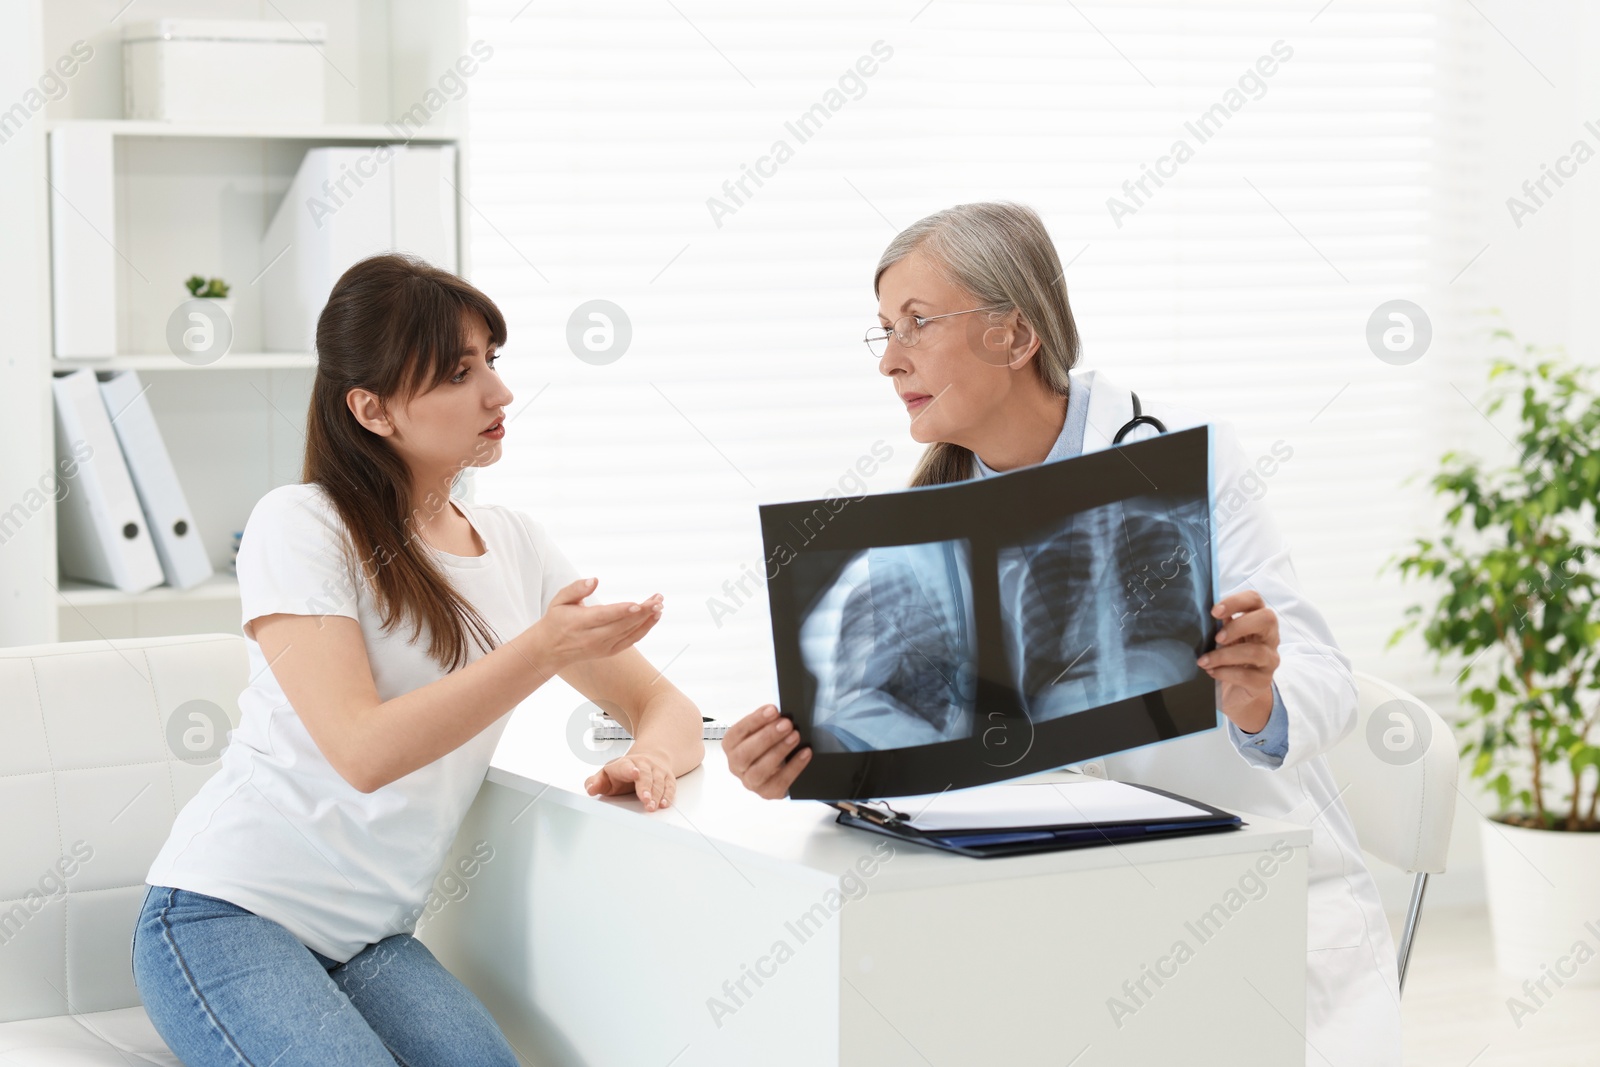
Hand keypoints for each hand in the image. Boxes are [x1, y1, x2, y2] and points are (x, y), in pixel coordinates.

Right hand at [522, 578, 662, 673]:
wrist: (551, 649)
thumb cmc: (556, 618)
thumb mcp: (559, 600)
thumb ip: (576, 588)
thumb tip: (594, 580)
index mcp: (579, 623)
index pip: (604, 617)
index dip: (622, 611)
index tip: (638, 604)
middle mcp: (592, 638)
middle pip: (621, 625)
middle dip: (641, 612)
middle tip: (658, 599)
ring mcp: (602, 647)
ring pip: (629, 633)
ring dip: (646, 619)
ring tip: (659, 604)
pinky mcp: (609, 651)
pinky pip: (631, 640)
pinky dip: (644, 629)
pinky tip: (654, 616)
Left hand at [585, 749, 673, 810]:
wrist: (646, 760)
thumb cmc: (622, 773)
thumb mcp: (606, 776)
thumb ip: (595, 782)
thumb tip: (590, 789)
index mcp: (624, 764)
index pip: (626, 766)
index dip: (630, 770)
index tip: (634, 773)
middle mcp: (642, 764)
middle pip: (645, 775)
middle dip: (646, 788)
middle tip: (645, 800)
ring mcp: (656, 769)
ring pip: (658, 781)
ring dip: (657, 794)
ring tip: (653, 806)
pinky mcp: (667, 776)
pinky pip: (669, 785)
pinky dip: (668, 794)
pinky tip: (664, 803)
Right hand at [723, 704, 809, 798]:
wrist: (778, 771)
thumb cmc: (767, 747)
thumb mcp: (763, 731)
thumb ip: (767, 722)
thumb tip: (778, 714)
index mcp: (732, 746)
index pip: (737, 733)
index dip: (754, 720)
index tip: (772, 710)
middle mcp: (736, 765)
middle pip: (745, 753)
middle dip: (767, 736)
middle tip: (786, 724)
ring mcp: (750, 781)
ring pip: (759, 770)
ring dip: (779, 751)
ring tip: (795, 736)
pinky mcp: (767, 792)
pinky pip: (780, 781)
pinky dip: (794, 766)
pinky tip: (804, 753)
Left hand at [1197, 590, 1279, 733]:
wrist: (1236, 692)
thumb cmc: (1228, 657)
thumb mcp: (1223, 637)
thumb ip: (1219, 624)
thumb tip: (1200, 613)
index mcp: (1257, 620)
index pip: (1255, 599)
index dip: (1236, 601)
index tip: (1214, 611)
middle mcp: (1270, 636)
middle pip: (1267, 619)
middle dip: (1239, 626)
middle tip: (1217, 637)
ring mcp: (1270, 659)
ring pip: (1255, 651)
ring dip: (1224, 655)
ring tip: (1203, 661)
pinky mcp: (1264, 680)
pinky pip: (1247, 675)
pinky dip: (1225, 673)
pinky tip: (1212, 672)